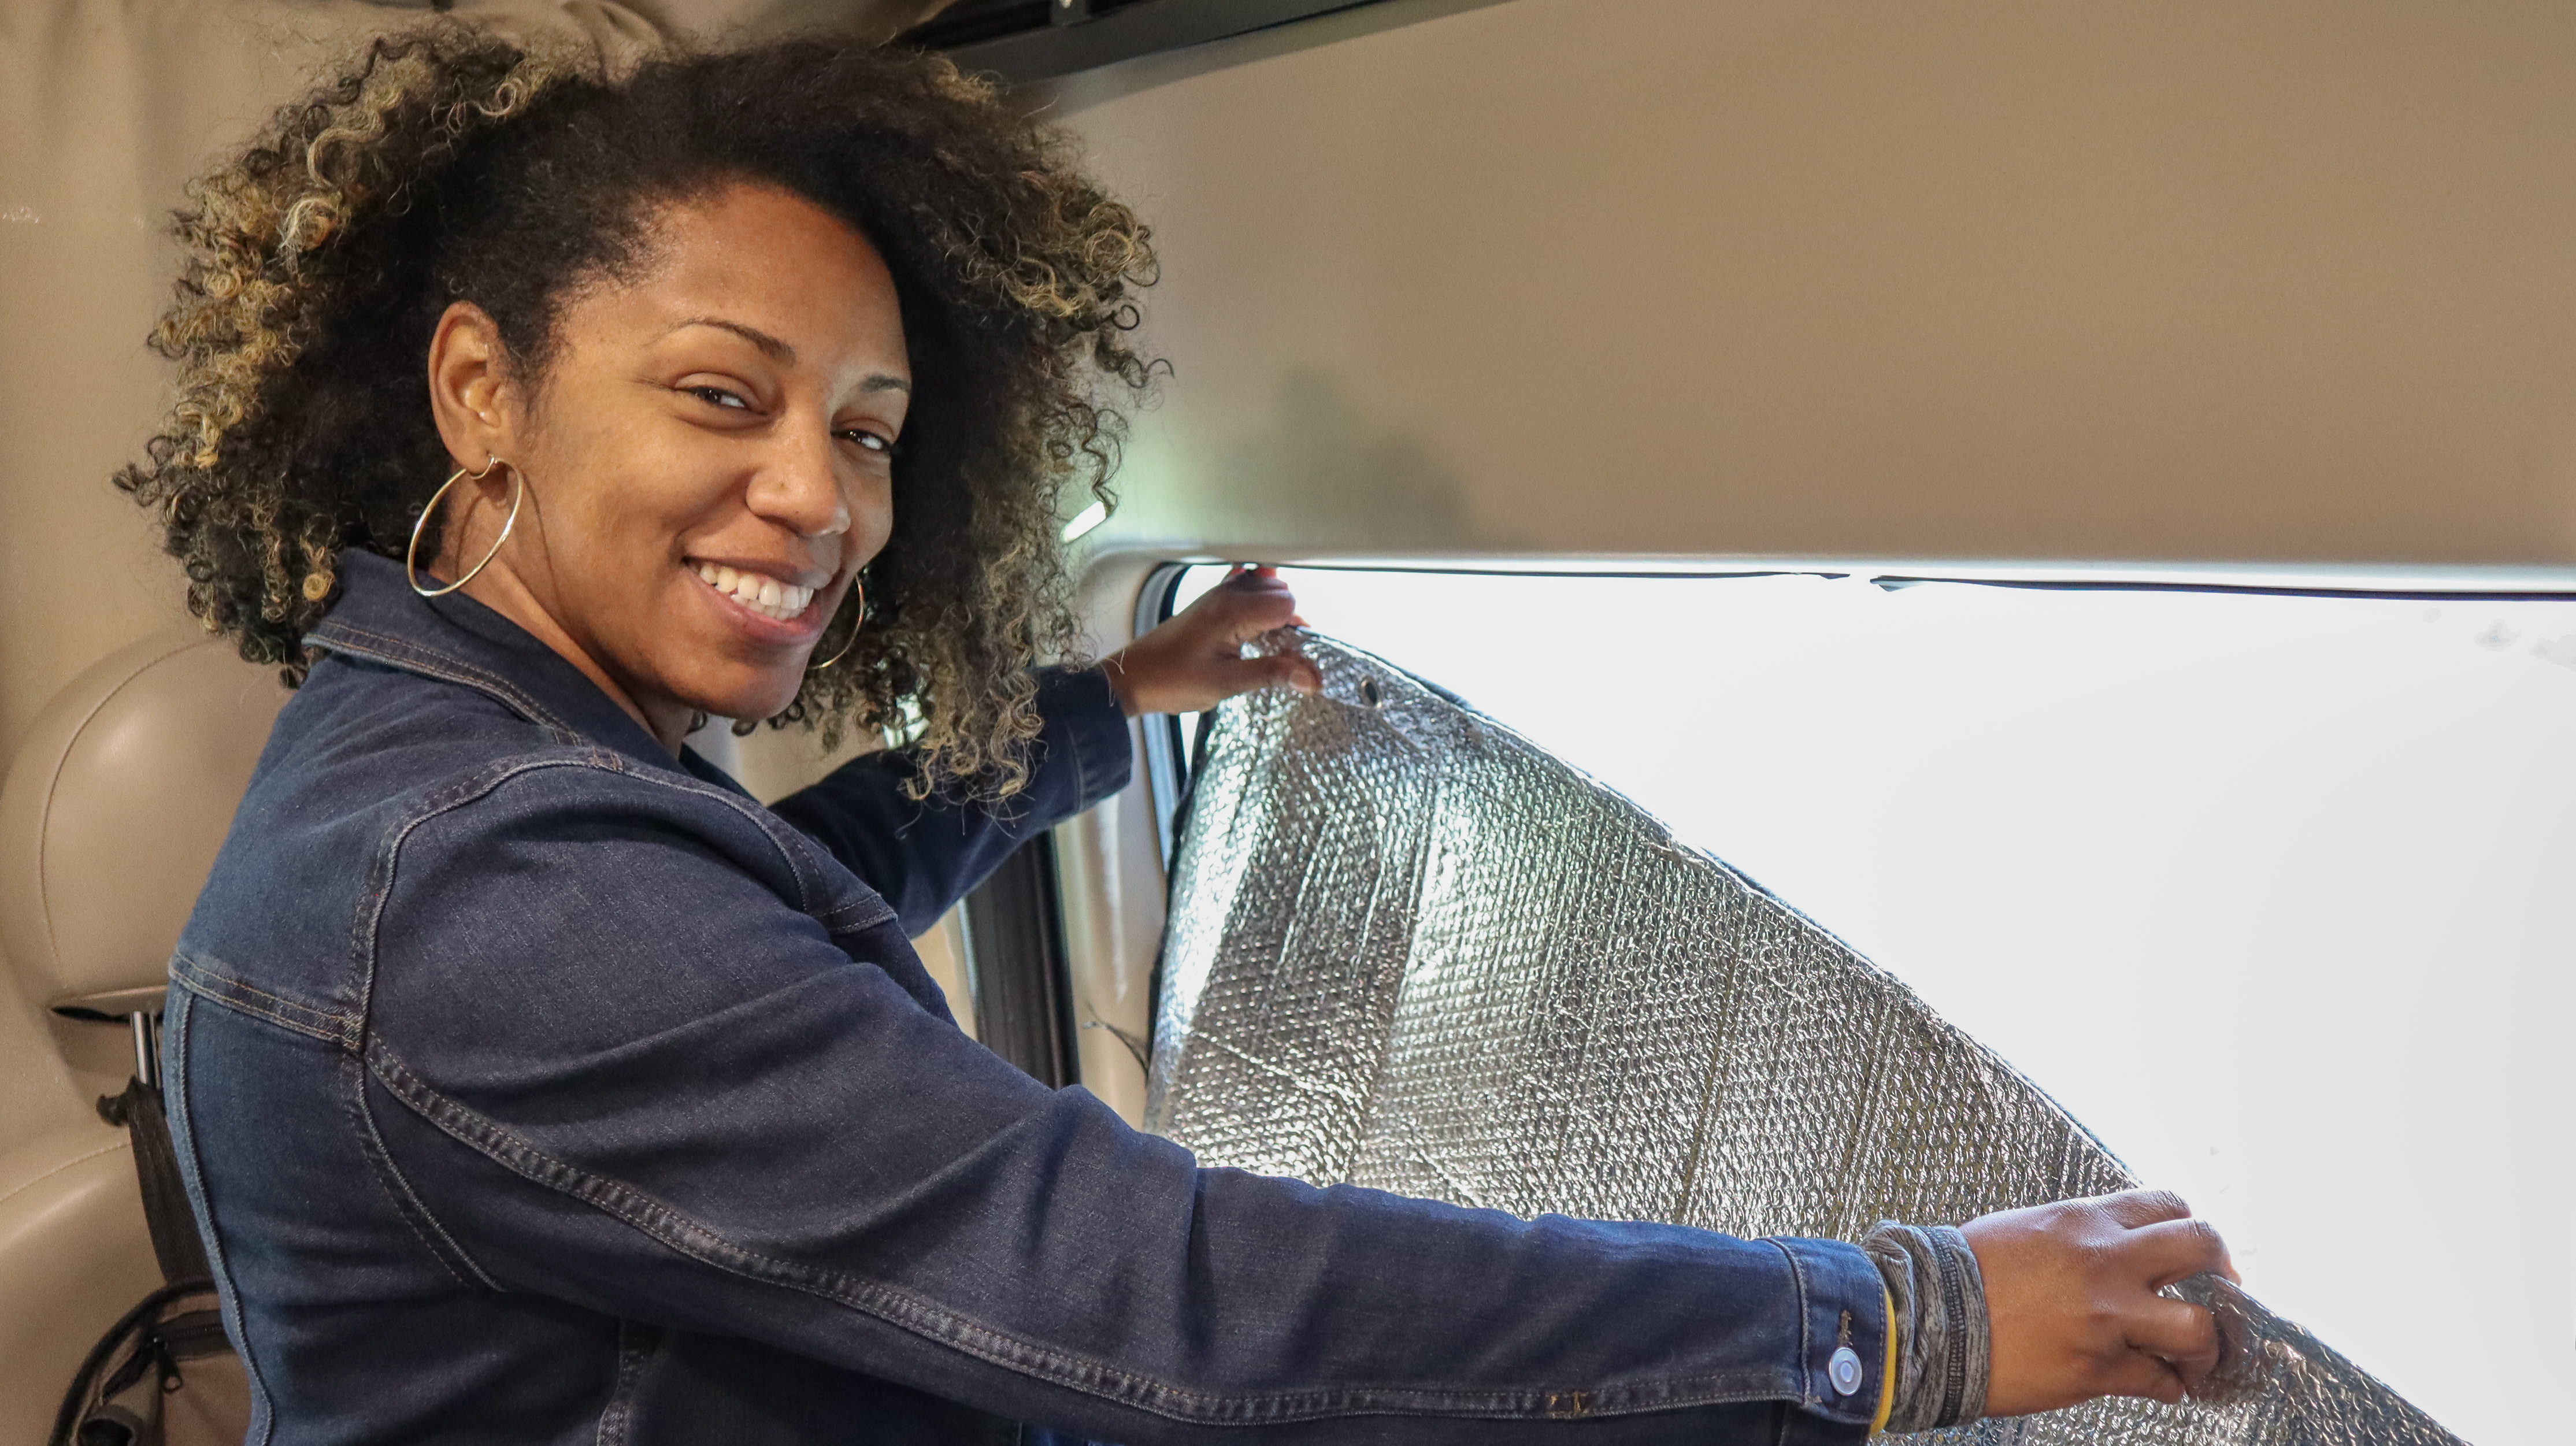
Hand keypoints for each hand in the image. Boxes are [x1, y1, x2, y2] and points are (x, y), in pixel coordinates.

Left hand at [1104, 566, 1322, 716]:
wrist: (1133, 678)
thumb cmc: (1172, 681)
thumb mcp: (1227, 684)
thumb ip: (1271, 674)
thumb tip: (1311, 677)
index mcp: (1232, 610)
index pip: (1287, 604)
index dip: (1296, 631)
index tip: (1292, 657)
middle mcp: (1225, 594)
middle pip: (1280, 592)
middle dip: (1289, 621)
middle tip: (1282, 655)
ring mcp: (1216, 595)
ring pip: (1264, 588)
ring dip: (1274, 612)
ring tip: (1267, 644)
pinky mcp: (1208, 602)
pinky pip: (1244, 587)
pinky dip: (1255, 602)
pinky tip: (1253, 625)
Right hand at [1964, 1189, 2237, 1415]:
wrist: (1925, 1318)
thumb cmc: (1965, 1272)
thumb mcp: (2027, 1228)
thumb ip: (2080, 1234)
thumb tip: (2114, 1248)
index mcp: (2084, 1221)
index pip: (2170, 1207)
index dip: (2192, 1232)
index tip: (2197, 1256)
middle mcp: (2105, 1262)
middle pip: (2203, 1247)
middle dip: (2224, 1274)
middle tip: (2223, 1295)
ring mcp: (2106, 1317)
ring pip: (2198, 1327)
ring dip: (2207, 1345)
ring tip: (2198, 1357)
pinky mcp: (2097, 1368)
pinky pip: (2159, 1381)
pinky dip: (2169, 1386)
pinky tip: (2164, 1385)